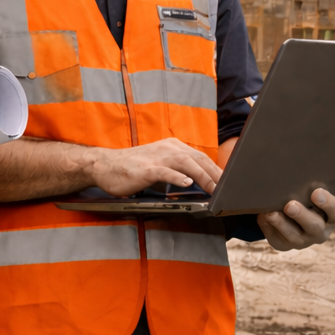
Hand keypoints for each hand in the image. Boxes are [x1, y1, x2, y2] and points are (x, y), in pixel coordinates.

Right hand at [87, 138, 221, 195]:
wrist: (104, 165)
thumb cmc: (133, 167)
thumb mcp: (160, 163)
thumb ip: (178, 168)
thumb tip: (199, 181)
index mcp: (172, 146)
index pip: (201, 157)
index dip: (217, 169)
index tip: (230, 182)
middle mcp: (167, 149)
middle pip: (198, 159)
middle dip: (215, 173)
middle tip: (229, 188)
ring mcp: (155, 158)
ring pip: (185, 163)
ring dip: (202, 176)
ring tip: (214, 188)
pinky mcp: (144, 169)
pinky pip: (164, 172)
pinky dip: (176, 177)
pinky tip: (186, 183)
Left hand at [259, 188, 334, 250]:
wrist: (289, 212)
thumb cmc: (304, 196)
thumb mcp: (310, 190)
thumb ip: (308, 185)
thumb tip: (297, 167)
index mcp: (332, 216)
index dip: (328, 203)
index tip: (316, 192)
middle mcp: (320, 231)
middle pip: (314, 226)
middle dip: (301, 215)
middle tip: (290, 205)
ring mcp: (303, 240)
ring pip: (294, 236)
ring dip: (282, 224)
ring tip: (271, 213)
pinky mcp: (285, 245)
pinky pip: (277, 239)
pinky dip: (268, 227)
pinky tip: (262, 216)